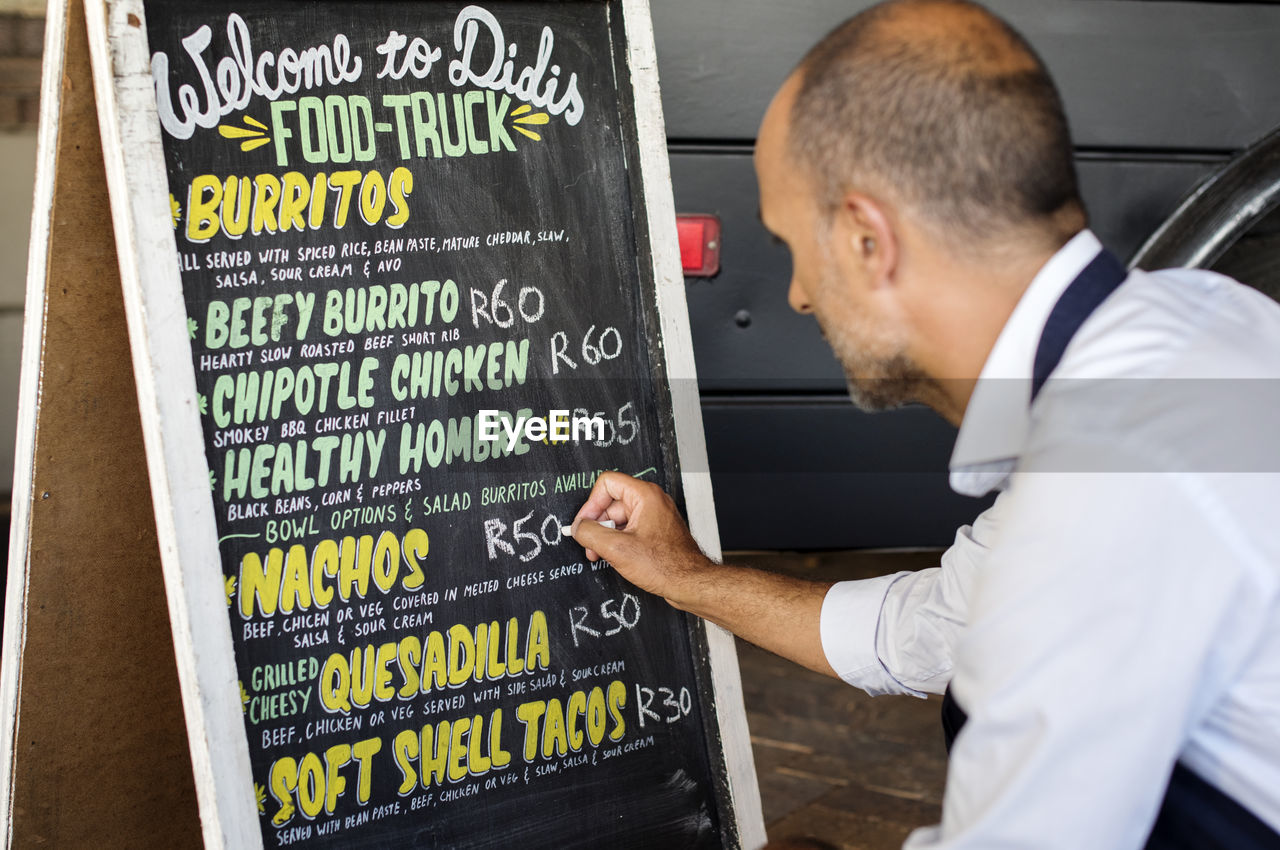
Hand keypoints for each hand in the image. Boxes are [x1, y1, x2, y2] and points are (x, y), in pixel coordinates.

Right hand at [570, 472, 712, 607]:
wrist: (689, 584)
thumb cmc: (666, 565)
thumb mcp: (617, 549)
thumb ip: (590, 533)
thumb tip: (577, 528)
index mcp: (644, 495)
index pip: (606, 483)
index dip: (590, 504)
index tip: (584, 524)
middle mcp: (651, 500)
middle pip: (611, 503)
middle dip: (596, 525)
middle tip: (590, 545)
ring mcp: (654, 516)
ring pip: (619, 518)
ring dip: (606, 536)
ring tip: (601, 555)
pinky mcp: (656, 531)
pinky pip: (629, 528)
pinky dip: (618, 541)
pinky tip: (615, 557)